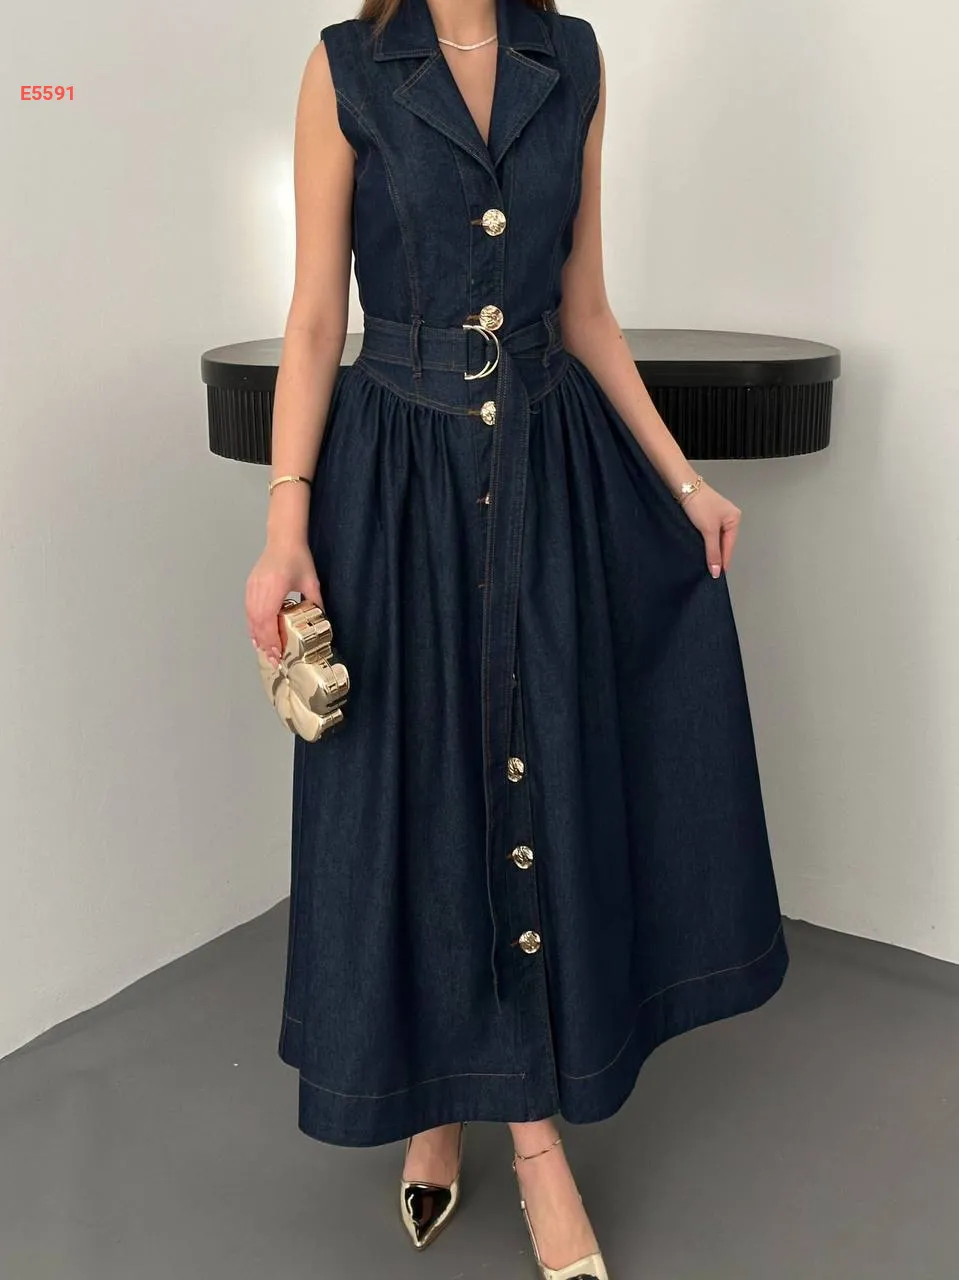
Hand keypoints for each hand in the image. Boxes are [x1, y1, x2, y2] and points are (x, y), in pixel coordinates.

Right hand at [245, 538, 324, 665]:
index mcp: (275, 588)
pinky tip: (257, 636)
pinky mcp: (249, 587)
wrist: (283, 539)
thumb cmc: (298, 558)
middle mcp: (260, 589)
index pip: (269, 620)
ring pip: (251, 619)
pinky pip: (248, 611)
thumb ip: (315, 602)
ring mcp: (252, 588)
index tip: (278, 654)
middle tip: (273, 660)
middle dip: (265, 644)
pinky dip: (252, 625)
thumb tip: (322, 621)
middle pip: (258, 623)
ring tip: (265, 652)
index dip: (272, 640)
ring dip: (257, 637)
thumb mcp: (311, 582)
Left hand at [679, 481, 741, 576]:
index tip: (718, 575)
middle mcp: (728, 517)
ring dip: (710, 549)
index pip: (729, 546)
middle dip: (717, 555)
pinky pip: (708, 533)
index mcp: (734, 519)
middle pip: (723, 542)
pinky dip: (705, 541)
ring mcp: (717, 516)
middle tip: (711, 571)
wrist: (684, 487)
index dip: (723, 561)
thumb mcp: (708, 530)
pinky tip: (700, 548)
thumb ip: (713, 551)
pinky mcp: (705, 515)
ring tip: (705, 563)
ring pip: (715, 538)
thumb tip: (717, 570)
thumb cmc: (699, 503)